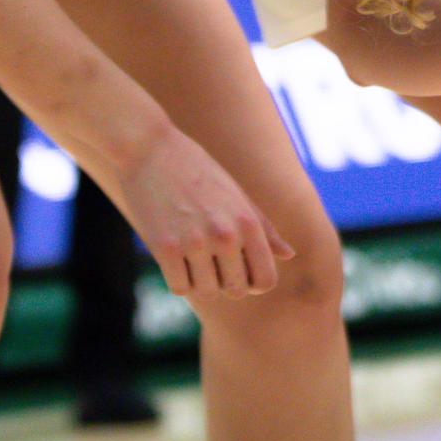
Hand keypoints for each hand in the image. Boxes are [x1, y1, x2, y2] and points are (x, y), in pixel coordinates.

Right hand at [113, 125, 294, 298]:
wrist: (150, 149)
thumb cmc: (198, 171)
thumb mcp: (238, 195)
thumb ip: (264, 229)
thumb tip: (289, 255)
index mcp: (249, 222)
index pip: (266, 279)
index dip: (255, 283)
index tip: (242, 274)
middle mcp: (227, 235)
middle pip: (237, 290)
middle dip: (227, 283)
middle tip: (213, 263)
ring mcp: (195, 243)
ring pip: (206, 291)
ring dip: (201, 282)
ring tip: (193, 257)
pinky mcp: (164, 248)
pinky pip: (180, 288)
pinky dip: (179, 281)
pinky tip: (176, 261)